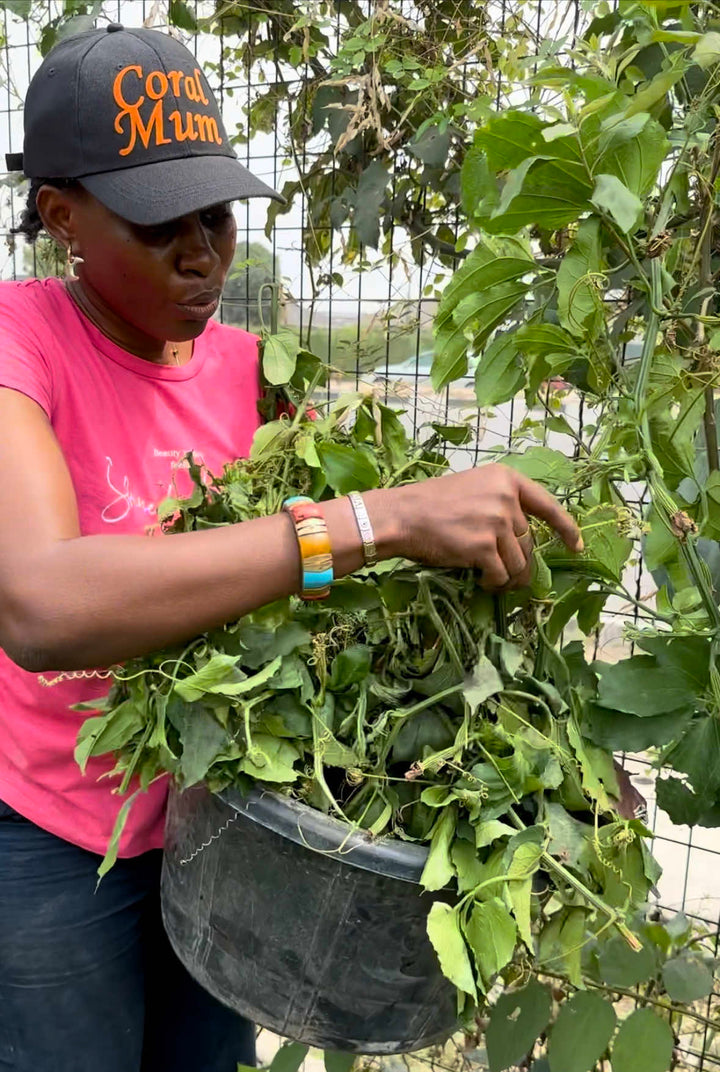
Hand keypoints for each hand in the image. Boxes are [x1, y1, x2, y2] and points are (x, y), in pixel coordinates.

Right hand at [387, 463, 581, 589]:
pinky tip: (480, 581)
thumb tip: (521, 535)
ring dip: (508, 577)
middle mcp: (506, 498)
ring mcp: (497, 522)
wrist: (401, 516)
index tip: (575, 546)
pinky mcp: (485, 547)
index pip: (547, 505)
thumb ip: (499, 503)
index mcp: (505, 479)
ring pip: (518, 562)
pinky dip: (493, 583)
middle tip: (507, 576)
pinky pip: (501, 575)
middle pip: (528, 541)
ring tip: (490, 581)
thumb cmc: (430, 504)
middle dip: (520, 563)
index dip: (565, 528)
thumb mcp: (472, 488)